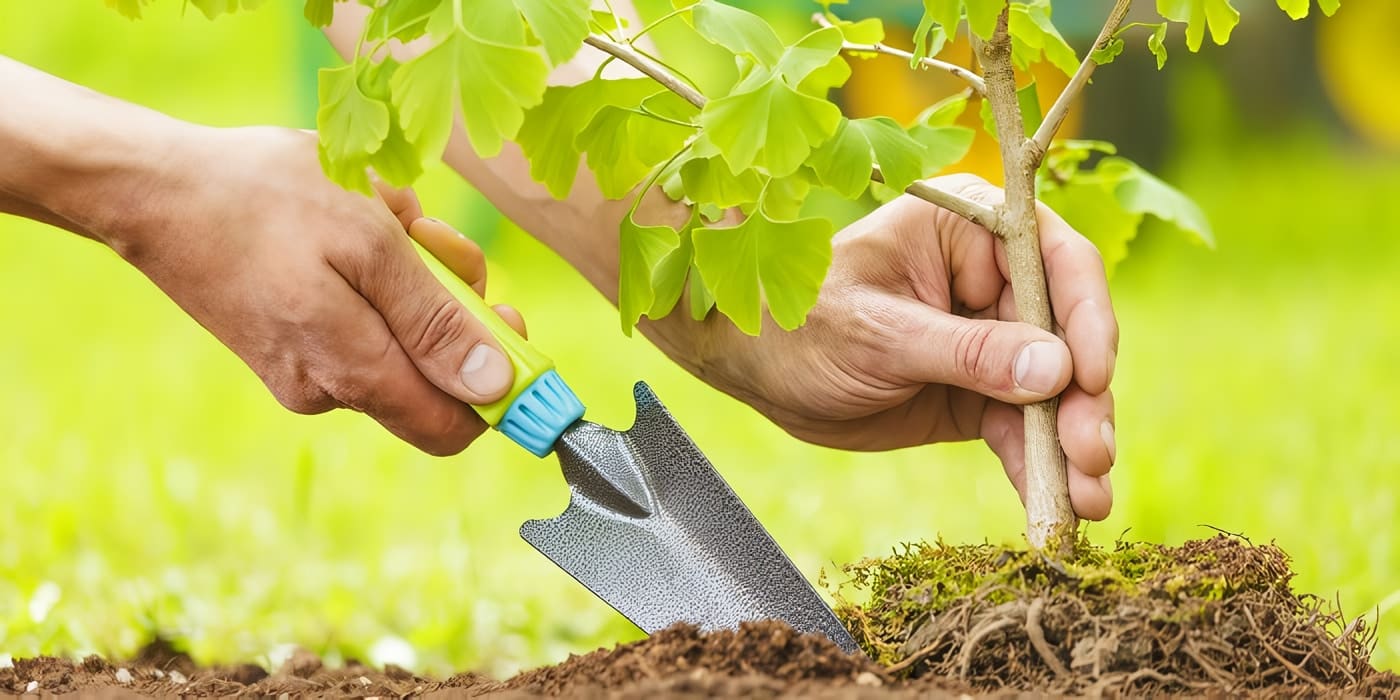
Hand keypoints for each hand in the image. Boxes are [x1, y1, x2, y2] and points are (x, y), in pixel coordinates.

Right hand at [103, 126, 524, 454]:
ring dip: (408, 279)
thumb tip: (494, 387)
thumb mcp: (371, 242)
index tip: (506, 320)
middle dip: (448, 306)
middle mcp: (326, 391)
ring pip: (395, 340)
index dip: (497, 385)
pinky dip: (370, 278)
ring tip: (375, 217)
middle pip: (430, 377)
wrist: (152, 189)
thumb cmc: (265, 200)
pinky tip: (344, 228)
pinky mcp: (284, 348)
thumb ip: (435, 321)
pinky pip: (356, 323)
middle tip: (429, 239)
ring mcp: (301, 372)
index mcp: (353, 372)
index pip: (454, 427)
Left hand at [666, 175, 1117, 519]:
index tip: (1092, 377)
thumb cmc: (802, 323)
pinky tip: (1059, 507)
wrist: (756, 367)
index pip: (1056, 262)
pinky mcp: (980, 393)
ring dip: (1073, 445)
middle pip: (1069, 336)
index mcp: (970, 228)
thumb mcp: (879, 335)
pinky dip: (1040, 466)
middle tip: (1091, 456)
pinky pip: (1022, 429)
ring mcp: (992, 339)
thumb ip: (966, 353)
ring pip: (1055, 391)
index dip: (1086, 319)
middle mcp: (994, 279)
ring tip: (1086, 499)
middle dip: (1084, 401)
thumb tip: (1057, 370)